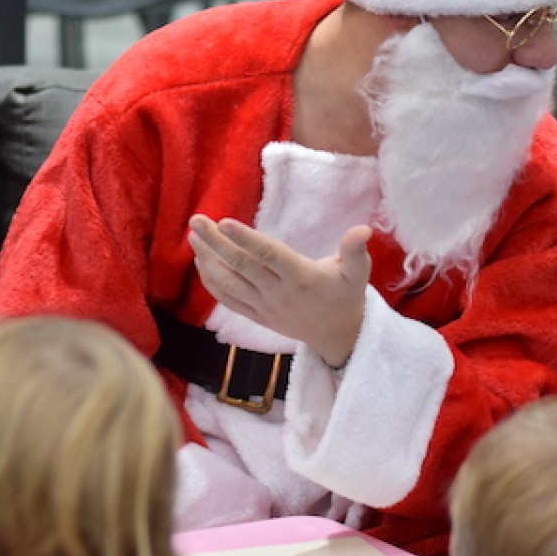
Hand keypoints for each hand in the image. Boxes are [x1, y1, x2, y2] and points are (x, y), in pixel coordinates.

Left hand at [188, 215, 370, 368]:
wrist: (337, 335)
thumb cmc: (346, 295)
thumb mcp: (357, 273)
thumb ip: (355, 250)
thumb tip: (363, 229)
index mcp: (301, 277)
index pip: (269, 255)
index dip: (245, 239)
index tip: (223, 222)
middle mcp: (278, 293)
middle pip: (241, 265)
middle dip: (216, 242)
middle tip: (196, 220)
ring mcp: (265, 306)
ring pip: (229, 283)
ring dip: (208, 260)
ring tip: (193, 236)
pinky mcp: (257, 316)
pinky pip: (228, 300)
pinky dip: (212, 281)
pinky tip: (200, 261)